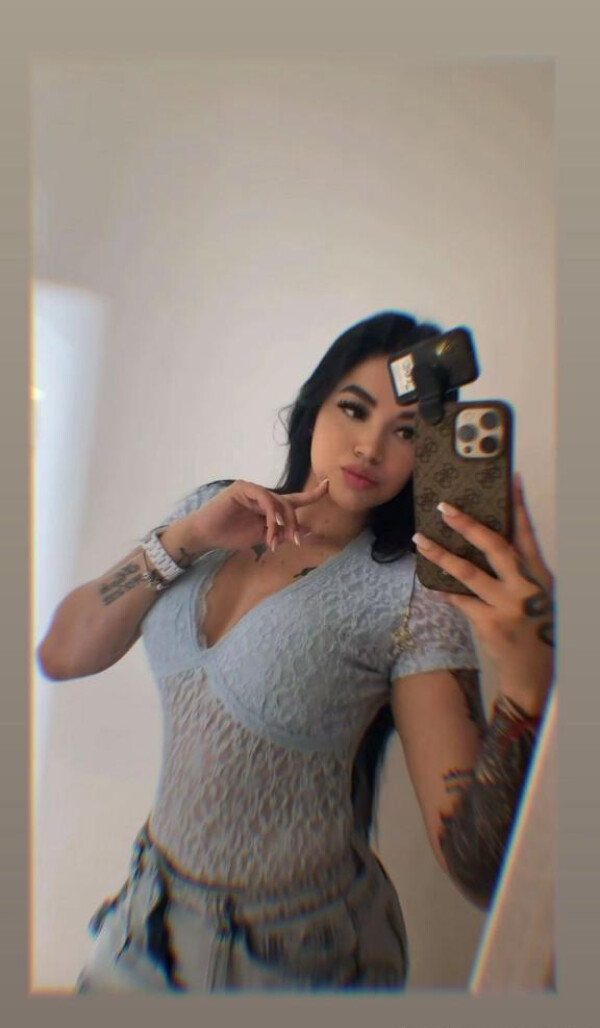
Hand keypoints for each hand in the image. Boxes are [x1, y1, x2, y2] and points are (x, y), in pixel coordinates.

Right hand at [181, 478, 329, 554]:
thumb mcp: (262, 538)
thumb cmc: (231, 536)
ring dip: (281, 523)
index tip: (329, 486)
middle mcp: (263, 495)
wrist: (207, 536)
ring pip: (278, 502)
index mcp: (268, 505)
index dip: (312, 494)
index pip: (294, 499)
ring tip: (273, 540)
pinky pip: (265, 498)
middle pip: (289, 504)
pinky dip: (270, 514)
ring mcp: (253, 489)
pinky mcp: (243, 488)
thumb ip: (283, 534)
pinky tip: (269, 528)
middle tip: (293, 541)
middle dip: (293, 523)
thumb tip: (307, 533)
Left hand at [412, 475, 553, 713]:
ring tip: (419, 539)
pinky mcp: (488, 624)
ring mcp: (506, 606)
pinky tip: (427, 577)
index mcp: (540, 575)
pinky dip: (443, 587)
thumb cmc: (535, 628)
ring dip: (440, 553)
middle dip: (467, 524)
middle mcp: (525, 587)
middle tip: (443, 507)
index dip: (519, 506)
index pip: (527, 533)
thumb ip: (518, 570)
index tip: (511, 480)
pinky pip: (459, 599)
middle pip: (494, 546)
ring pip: (467, 572)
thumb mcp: (537, 594)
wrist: (533, 674)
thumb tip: (485, 539)